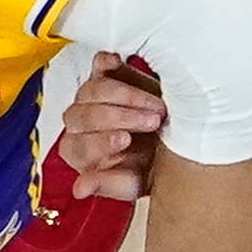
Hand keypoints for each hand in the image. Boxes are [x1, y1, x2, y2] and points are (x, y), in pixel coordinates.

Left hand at [56, 52, 166, 200]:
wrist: (173, 143)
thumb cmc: (151, 165)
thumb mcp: (136, 182)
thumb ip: (109, 184)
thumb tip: (80, 189)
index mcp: (79, 151)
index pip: (79, 144)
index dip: (101, 141)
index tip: (127, 140)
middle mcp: (78, 123)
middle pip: (86, 114)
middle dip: (122, 117)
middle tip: (153, 121)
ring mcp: (88, 97)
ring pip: (93, 90)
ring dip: (127, 96)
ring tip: (157, 106)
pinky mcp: (104, 75)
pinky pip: (98, 65)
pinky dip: (105, 62)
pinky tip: (116, 61)